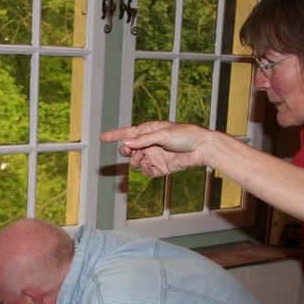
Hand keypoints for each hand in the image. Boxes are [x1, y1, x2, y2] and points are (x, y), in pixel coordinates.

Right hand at [99, 121, 214, 176]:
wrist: (201, 148)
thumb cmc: (185, 135)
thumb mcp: (162, 134)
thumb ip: (143, 140)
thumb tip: (126, 143)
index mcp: (148, 131)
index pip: (127, 133)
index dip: (114, 136)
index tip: (101, 138)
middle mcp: (150, 144)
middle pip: (129, 150)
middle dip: (126, 152)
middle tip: (129, 152)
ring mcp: (155, 156)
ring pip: (137, 163)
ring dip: (136, 162)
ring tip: (142, 160)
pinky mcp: (161, 168)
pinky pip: (148, 172)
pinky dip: (146, 171)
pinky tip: (151, 167)